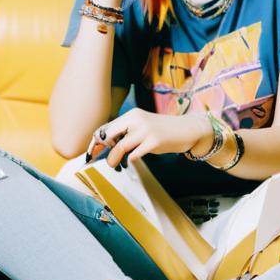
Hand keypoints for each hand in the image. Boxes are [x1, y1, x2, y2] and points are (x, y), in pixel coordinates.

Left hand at [85, 109, 211, 167]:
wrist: (187, 130)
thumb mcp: (143, 126)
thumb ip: (128, 132)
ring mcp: (146, 130)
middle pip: (109, 134)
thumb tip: (108, 145)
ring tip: (114, 165)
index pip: (107, 127)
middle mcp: (137, 119)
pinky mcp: (154, 141)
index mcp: (132, 115)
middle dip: (101, 148)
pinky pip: (135, 153)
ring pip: (120, 146)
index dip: (97, 141)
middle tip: (101, 159)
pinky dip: (130, 159)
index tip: (92, 152)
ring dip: (113, 158)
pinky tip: (131, 161)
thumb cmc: (163, 131)